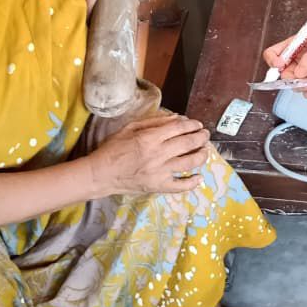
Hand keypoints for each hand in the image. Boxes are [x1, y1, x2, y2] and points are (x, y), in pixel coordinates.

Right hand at [90, 114, 210, 195]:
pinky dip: (192, 182)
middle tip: (205, 135)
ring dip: (201, 156)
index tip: (198, 124)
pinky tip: (199, 177)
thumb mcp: (130, 128)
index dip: (192, 125)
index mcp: (149, 138)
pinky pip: (180, 186)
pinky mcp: (158, 187)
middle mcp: (157, 154)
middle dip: (201, 137)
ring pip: (189, 163)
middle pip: (188, 144)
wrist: (101, 174)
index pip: (179, 128)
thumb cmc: (113, 148)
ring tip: (205, 151)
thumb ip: (154, 122)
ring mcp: (159, 172)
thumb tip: (176, 119)